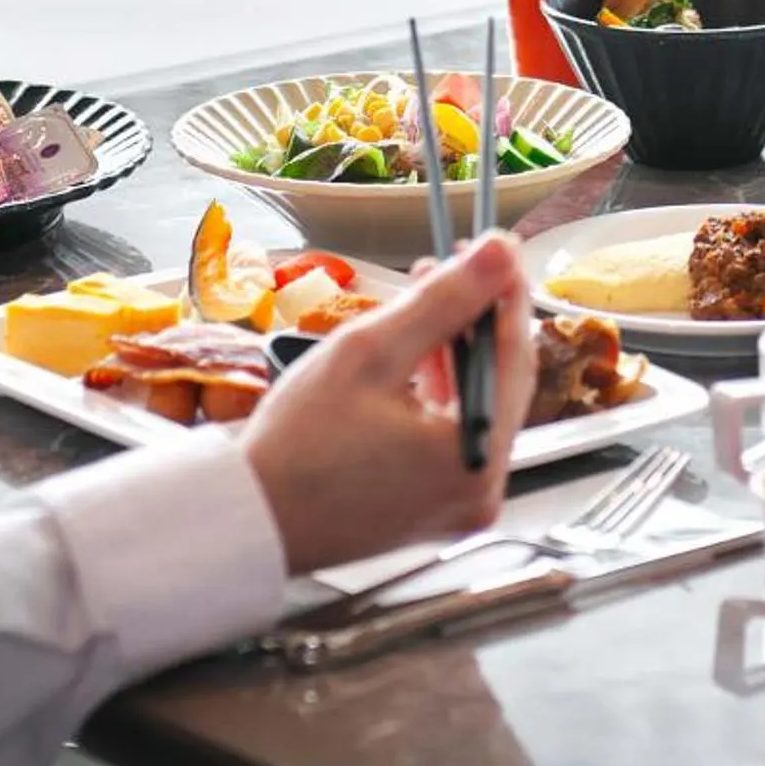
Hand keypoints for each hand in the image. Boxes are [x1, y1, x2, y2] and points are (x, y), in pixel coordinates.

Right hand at [242, 233, 537, 574]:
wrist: (249, 519)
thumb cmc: (297, 444)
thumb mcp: (370, 353)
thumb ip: (442, 300)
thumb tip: (500, 253)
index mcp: (474, 458)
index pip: (515, 355)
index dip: (507, 292)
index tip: (497, 247)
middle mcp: (482, 491)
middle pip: (500, 382)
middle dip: (477, 318)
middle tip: (454, 264)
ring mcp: (461, 505)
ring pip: (476, 405)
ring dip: (456, 350)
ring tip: (425, 297)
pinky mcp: (437, 509)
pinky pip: (455, 435)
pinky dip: (440, 392)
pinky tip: (416, 354)